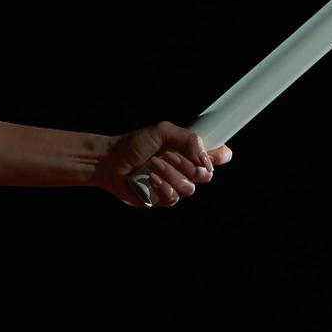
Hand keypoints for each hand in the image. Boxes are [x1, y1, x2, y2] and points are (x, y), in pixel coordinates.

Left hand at [94, 120, 232, 207]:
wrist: (110, 161)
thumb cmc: (135, 144)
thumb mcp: (163, 131)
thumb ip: (189, 139)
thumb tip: (205, 158)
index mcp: (190, 152)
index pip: (219, 156)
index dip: (220, 156)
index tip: (211, 154)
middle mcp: (186, 170)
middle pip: (207, 176)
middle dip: (187, 165)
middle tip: (168, 155)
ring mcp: (175, 185)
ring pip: (189, 189)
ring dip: (170, 174)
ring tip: (153, 164)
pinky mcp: (162, 199)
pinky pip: (173, 198)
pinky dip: (162, 186)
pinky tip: (150, 178)